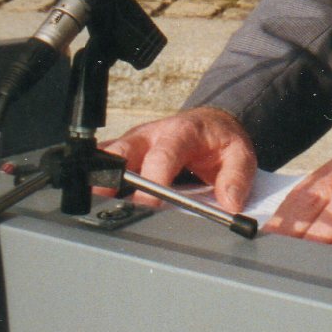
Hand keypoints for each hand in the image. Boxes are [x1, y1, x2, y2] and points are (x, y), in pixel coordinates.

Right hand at [102, 107, 257, 212]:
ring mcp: (133, 143)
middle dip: (111, 177)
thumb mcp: (240, 154)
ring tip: (91, 207)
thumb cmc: (220, 142)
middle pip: (122, 152)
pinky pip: (103, 164)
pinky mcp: (123, 153)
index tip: (149, 204)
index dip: (153, 179)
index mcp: (181, 133)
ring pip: (106, 158)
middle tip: (105, 203)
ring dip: (98, 181)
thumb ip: (237, 178)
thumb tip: (229, 203)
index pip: (163, 155)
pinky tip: (91, 200)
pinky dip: (96, 179)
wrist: (210, 124)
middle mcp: (150, 135)